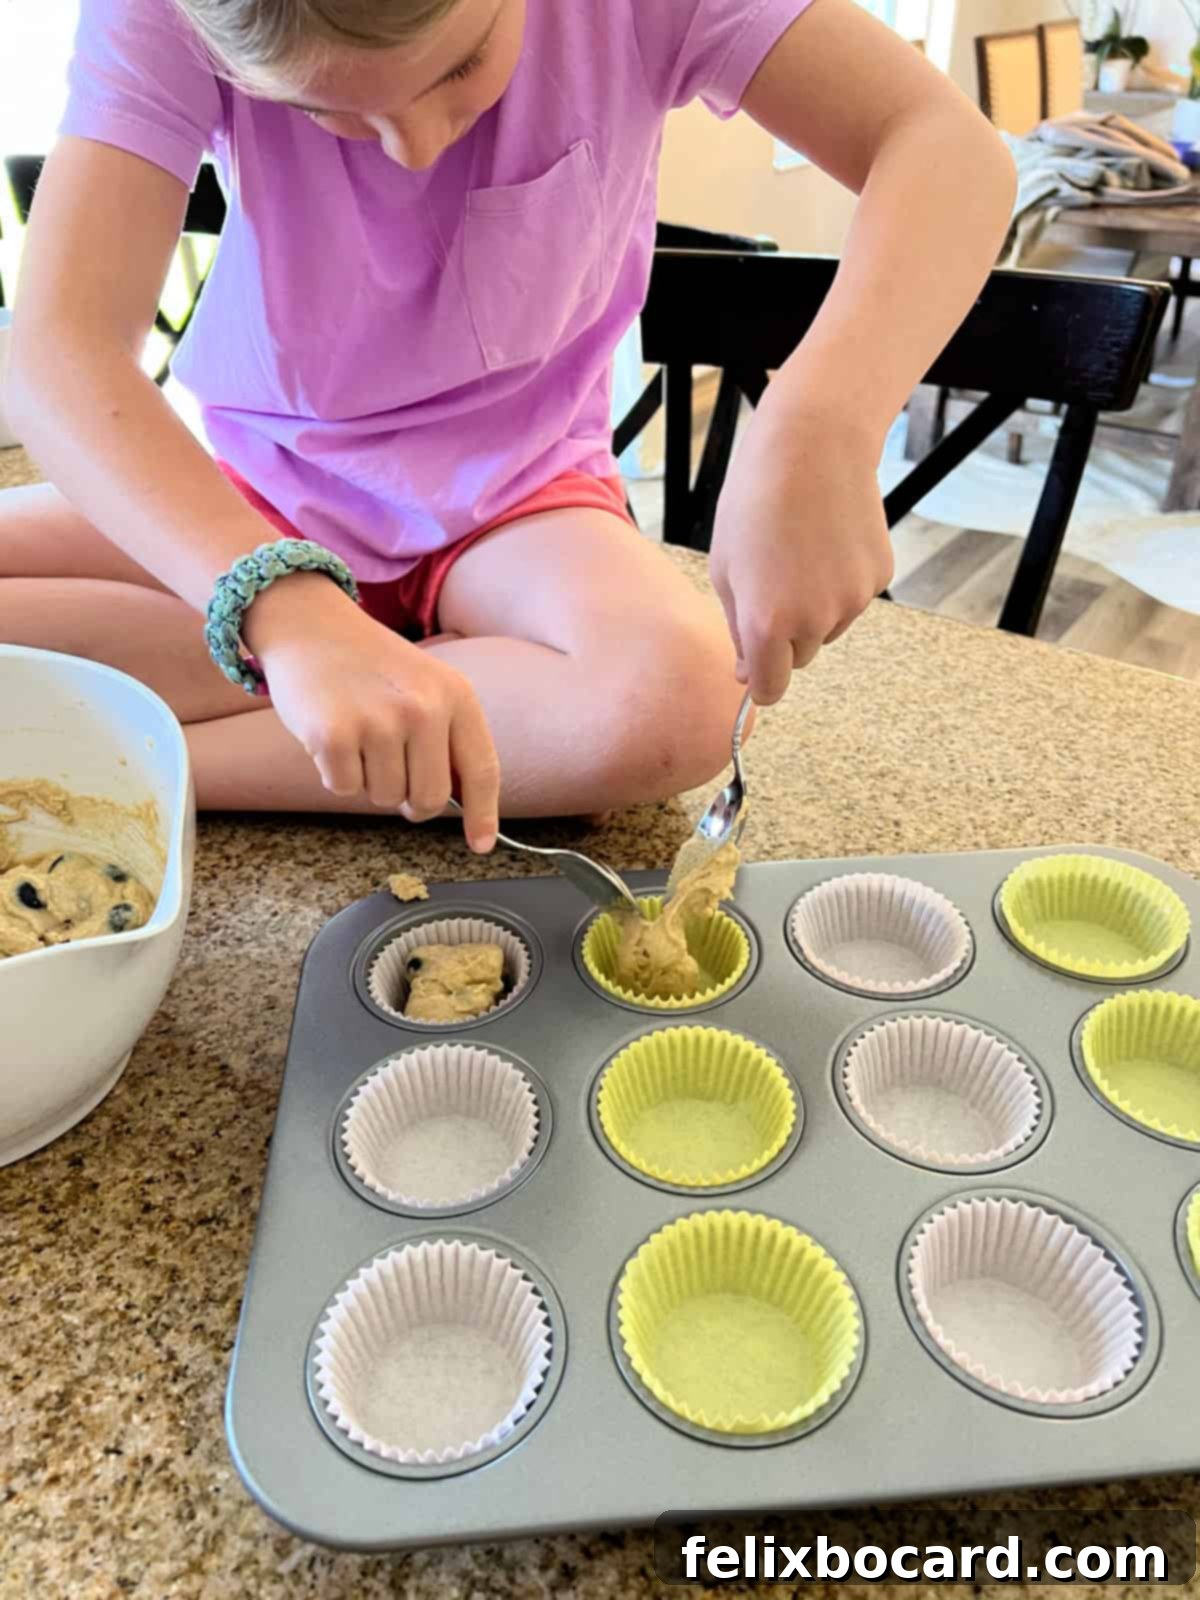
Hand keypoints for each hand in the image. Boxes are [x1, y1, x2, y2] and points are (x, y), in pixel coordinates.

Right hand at [243, 574, 499, 849]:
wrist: (310, 624)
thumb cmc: (371, 667)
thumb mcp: (426, 687)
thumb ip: (448, 738)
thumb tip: (464, 804)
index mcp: (456, 695)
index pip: (482, 770)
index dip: (483, 814)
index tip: (481, 845)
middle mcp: (423, 708)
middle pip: (430, 799)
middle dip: (410, 799)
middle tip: (390, 766)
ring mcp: (378, 721)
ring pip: (385, 798)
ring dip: (368, 779)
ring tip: (358, 734)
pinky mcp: (334, 734)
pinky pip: (343, 789)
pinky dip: (334, 773)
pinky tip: (332, 734)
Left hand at [709, 412, 893, 704]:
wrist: (812, 447)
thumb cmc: (754, 503)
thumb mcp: (727, 569)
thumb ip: (738, 629)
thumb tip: (748, 674)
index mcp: (767, 625)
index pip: (770, 689)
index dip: (761, 680)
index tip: (756, 668)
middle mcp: (815, 621)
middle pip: (799, 658)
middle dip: (785, 636)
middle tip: (772, 580)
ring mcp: (853, 600)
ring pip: (828, 628)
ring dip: (813, 608)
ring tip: (799, 552)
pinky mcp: (879, 577)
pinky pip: (853, 598)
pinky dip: (840, 582)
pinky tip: (827, 541)